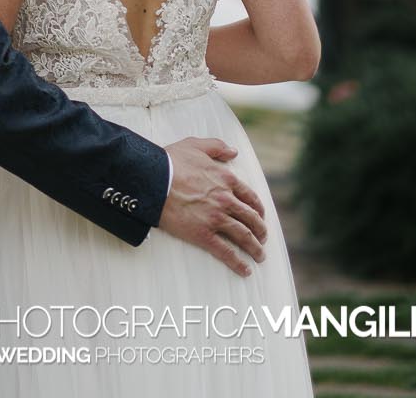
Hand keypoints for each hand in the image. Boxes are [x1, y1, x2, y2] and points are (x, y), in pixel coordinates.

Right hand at [160, 138, 267, 277]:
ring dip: (255, 248)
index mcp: (225, 178)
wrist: (152, 179)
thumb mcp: (195, 145)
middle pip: (250, 218)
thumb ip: (217, 147)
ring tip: (259, 256)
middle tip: (262, 238)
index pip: (249, 196)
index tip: (260, 216)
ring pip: (243, 236)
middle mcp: (225, 199)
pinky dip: (238, 263)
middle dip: (260, 230)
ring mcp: (216, 218)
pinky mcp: (204, 234)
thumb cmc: (170, 161)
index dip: (258, 208)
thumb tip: (233, 152)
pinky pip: (226, 252)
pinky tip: (245, 270)